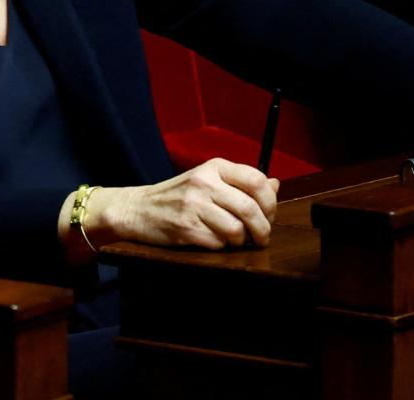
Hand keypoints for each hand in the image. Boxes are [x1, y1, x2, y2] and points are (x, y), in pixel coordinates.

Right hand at [86, 158, 279, 250]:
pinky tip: (213, 240)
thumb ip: (241, 183)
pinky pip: (218, 243)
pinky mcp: (185, 228)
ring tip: (235, 240)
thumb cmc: (179, 196)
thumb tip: (276, 185)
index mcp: (214, 167)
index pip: (257, 180)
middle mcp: (204, 182)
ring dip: (241, 241)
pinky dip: (220, 246)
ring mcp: (193, 205)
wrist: (138, 209)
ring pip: (236, 230)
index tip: (270, 215)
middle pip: (250, 209)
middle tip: (262, 237)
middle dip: (263, 229)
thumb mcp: (209, 180)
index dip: (270, 202)